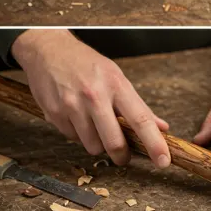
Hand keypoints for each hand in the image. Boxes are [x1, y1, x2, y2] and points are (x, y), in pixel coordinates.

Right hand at [12, 30, 170, 167]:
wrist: (47, 49)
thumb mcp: (114, 76)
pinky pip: (72, 138)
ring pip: (92, 146)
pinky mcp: (55, 114)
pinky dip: (77, 134)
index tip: (163, 161)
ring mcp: (72, 106)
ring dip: (96, 143)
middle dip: (121, 155)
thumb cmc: (83, 62)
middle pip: (114, 143)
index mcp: (115, 84)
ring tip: (92, 124)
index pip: (140, 119)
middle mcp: (94, 96)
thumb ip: (136, 105)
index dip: (154, 144)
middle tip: (123, 155)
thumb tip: (161, 127)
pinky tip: (75, 116)